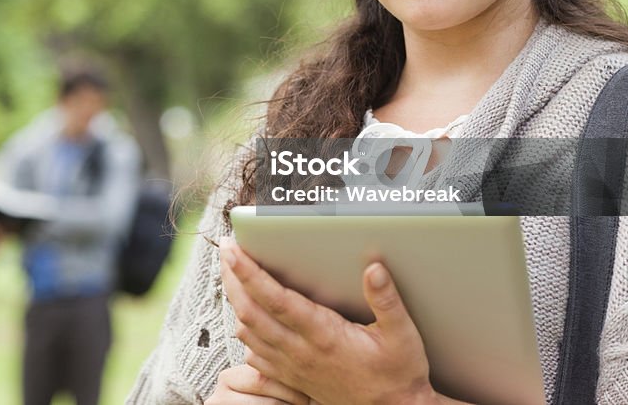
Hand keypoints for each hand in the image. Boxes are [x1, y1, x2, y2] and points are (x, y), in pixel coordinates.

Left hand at [220, 237, 440, 404]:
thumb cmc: (398, 374)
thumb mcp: (402, 336)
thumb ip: (387, 301)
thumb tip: (374, 268)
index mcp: (324, 336)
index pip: (276, 300)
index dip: (250, 273)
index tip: (233, 251)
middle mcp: (301, 352)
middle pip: (250, 311)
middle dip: (232, 278)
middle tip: (225, 250)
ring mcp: (292, 367)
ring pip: (247, 331)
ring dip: (234, 300)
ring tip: (231, 273)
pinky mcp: (290, 377)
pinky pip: (254, 353)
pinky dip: (243, 329)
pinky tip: (244, 313)